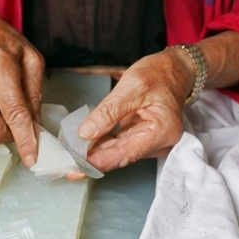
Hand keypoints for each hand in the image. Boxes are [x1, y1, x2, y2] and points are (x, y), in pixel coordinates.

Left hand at [77, 49, 194, 172]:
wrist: (174, 71)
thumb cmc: (158, 74)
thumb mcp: (132, 86)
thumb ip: (109, 111)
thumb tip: (86, 133)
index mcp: (162, 131)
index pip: (125, 153)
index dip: (98, 162)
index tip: (76, 167)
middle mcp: (160, 143)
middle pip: (121, 157)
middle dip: (92, 161)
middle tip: (65, 165)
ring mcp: (152, 143)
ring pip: (118, 153)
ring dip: (95, 155)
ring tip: (68, 157)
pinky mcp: (143, 139)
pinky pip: (120, 145)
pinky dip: (102, 146)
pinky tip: (83, 148)